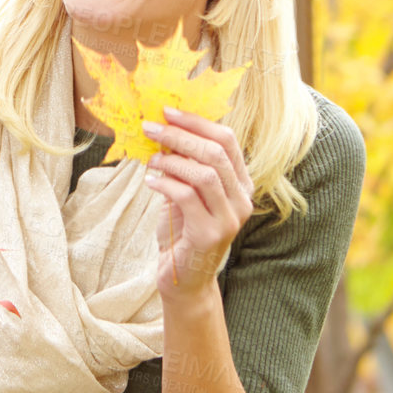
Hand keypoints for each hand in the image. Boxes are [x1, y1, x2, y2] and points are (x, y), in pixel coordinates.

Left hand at [141, 106, 252, 298]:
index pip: (227, 140)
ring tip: (150, 158)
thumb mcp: (186, 192)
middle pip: (215, 153)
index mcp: (241, 184)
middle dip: (180, 135)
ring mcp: (229, 219)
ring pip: (204, 174)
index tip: (168, 111)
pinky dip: (165, 184)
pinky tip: (150, 182)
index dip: (197, 122)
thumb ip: (184, 165)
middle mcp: (242, 200)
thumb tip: (164, 129)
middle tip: (151, 128)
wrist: (182, 280)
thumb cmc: (182, 231)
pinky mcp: (210, 234)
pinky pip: (186, 197)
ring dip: (172, 159)